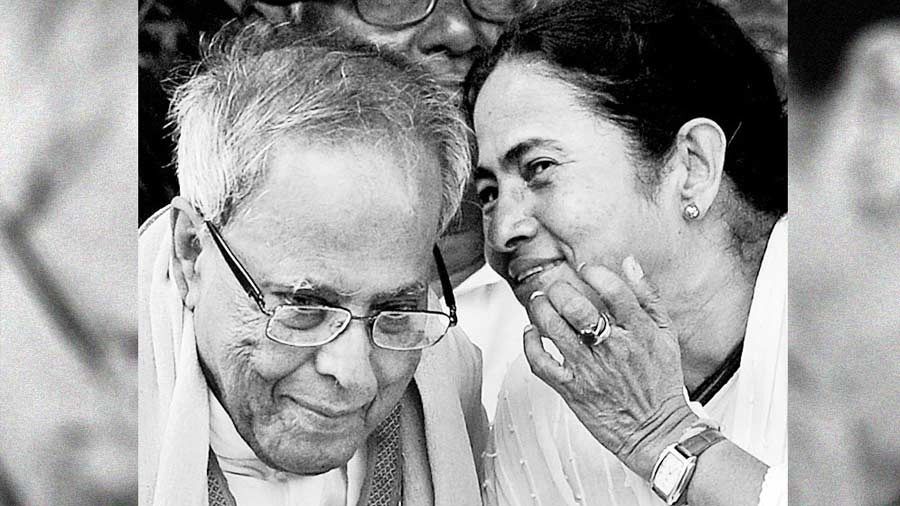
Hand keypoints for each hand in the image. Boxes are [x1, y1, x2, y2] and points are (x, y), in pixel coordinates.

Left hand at [522, 256, 696, 478]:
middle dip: (560, 290)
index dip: (595, 273)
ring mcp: (590, 370)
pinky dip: (530, 343)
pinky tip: (532, 332)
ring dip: (540, 309)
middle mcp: (613, 349)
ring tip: (540, 303)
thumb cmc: (660, 383)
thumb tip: (630, 263)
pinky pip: (541, 362)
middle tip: (556, 288)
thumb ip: (649, 298)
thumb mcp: (666, 336)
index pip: (615, 292)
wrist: (657, 430)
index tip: (585, 268)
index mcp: (639, 333)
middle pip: (577, 308)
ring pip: (554, 329)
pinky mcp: (572, 390)